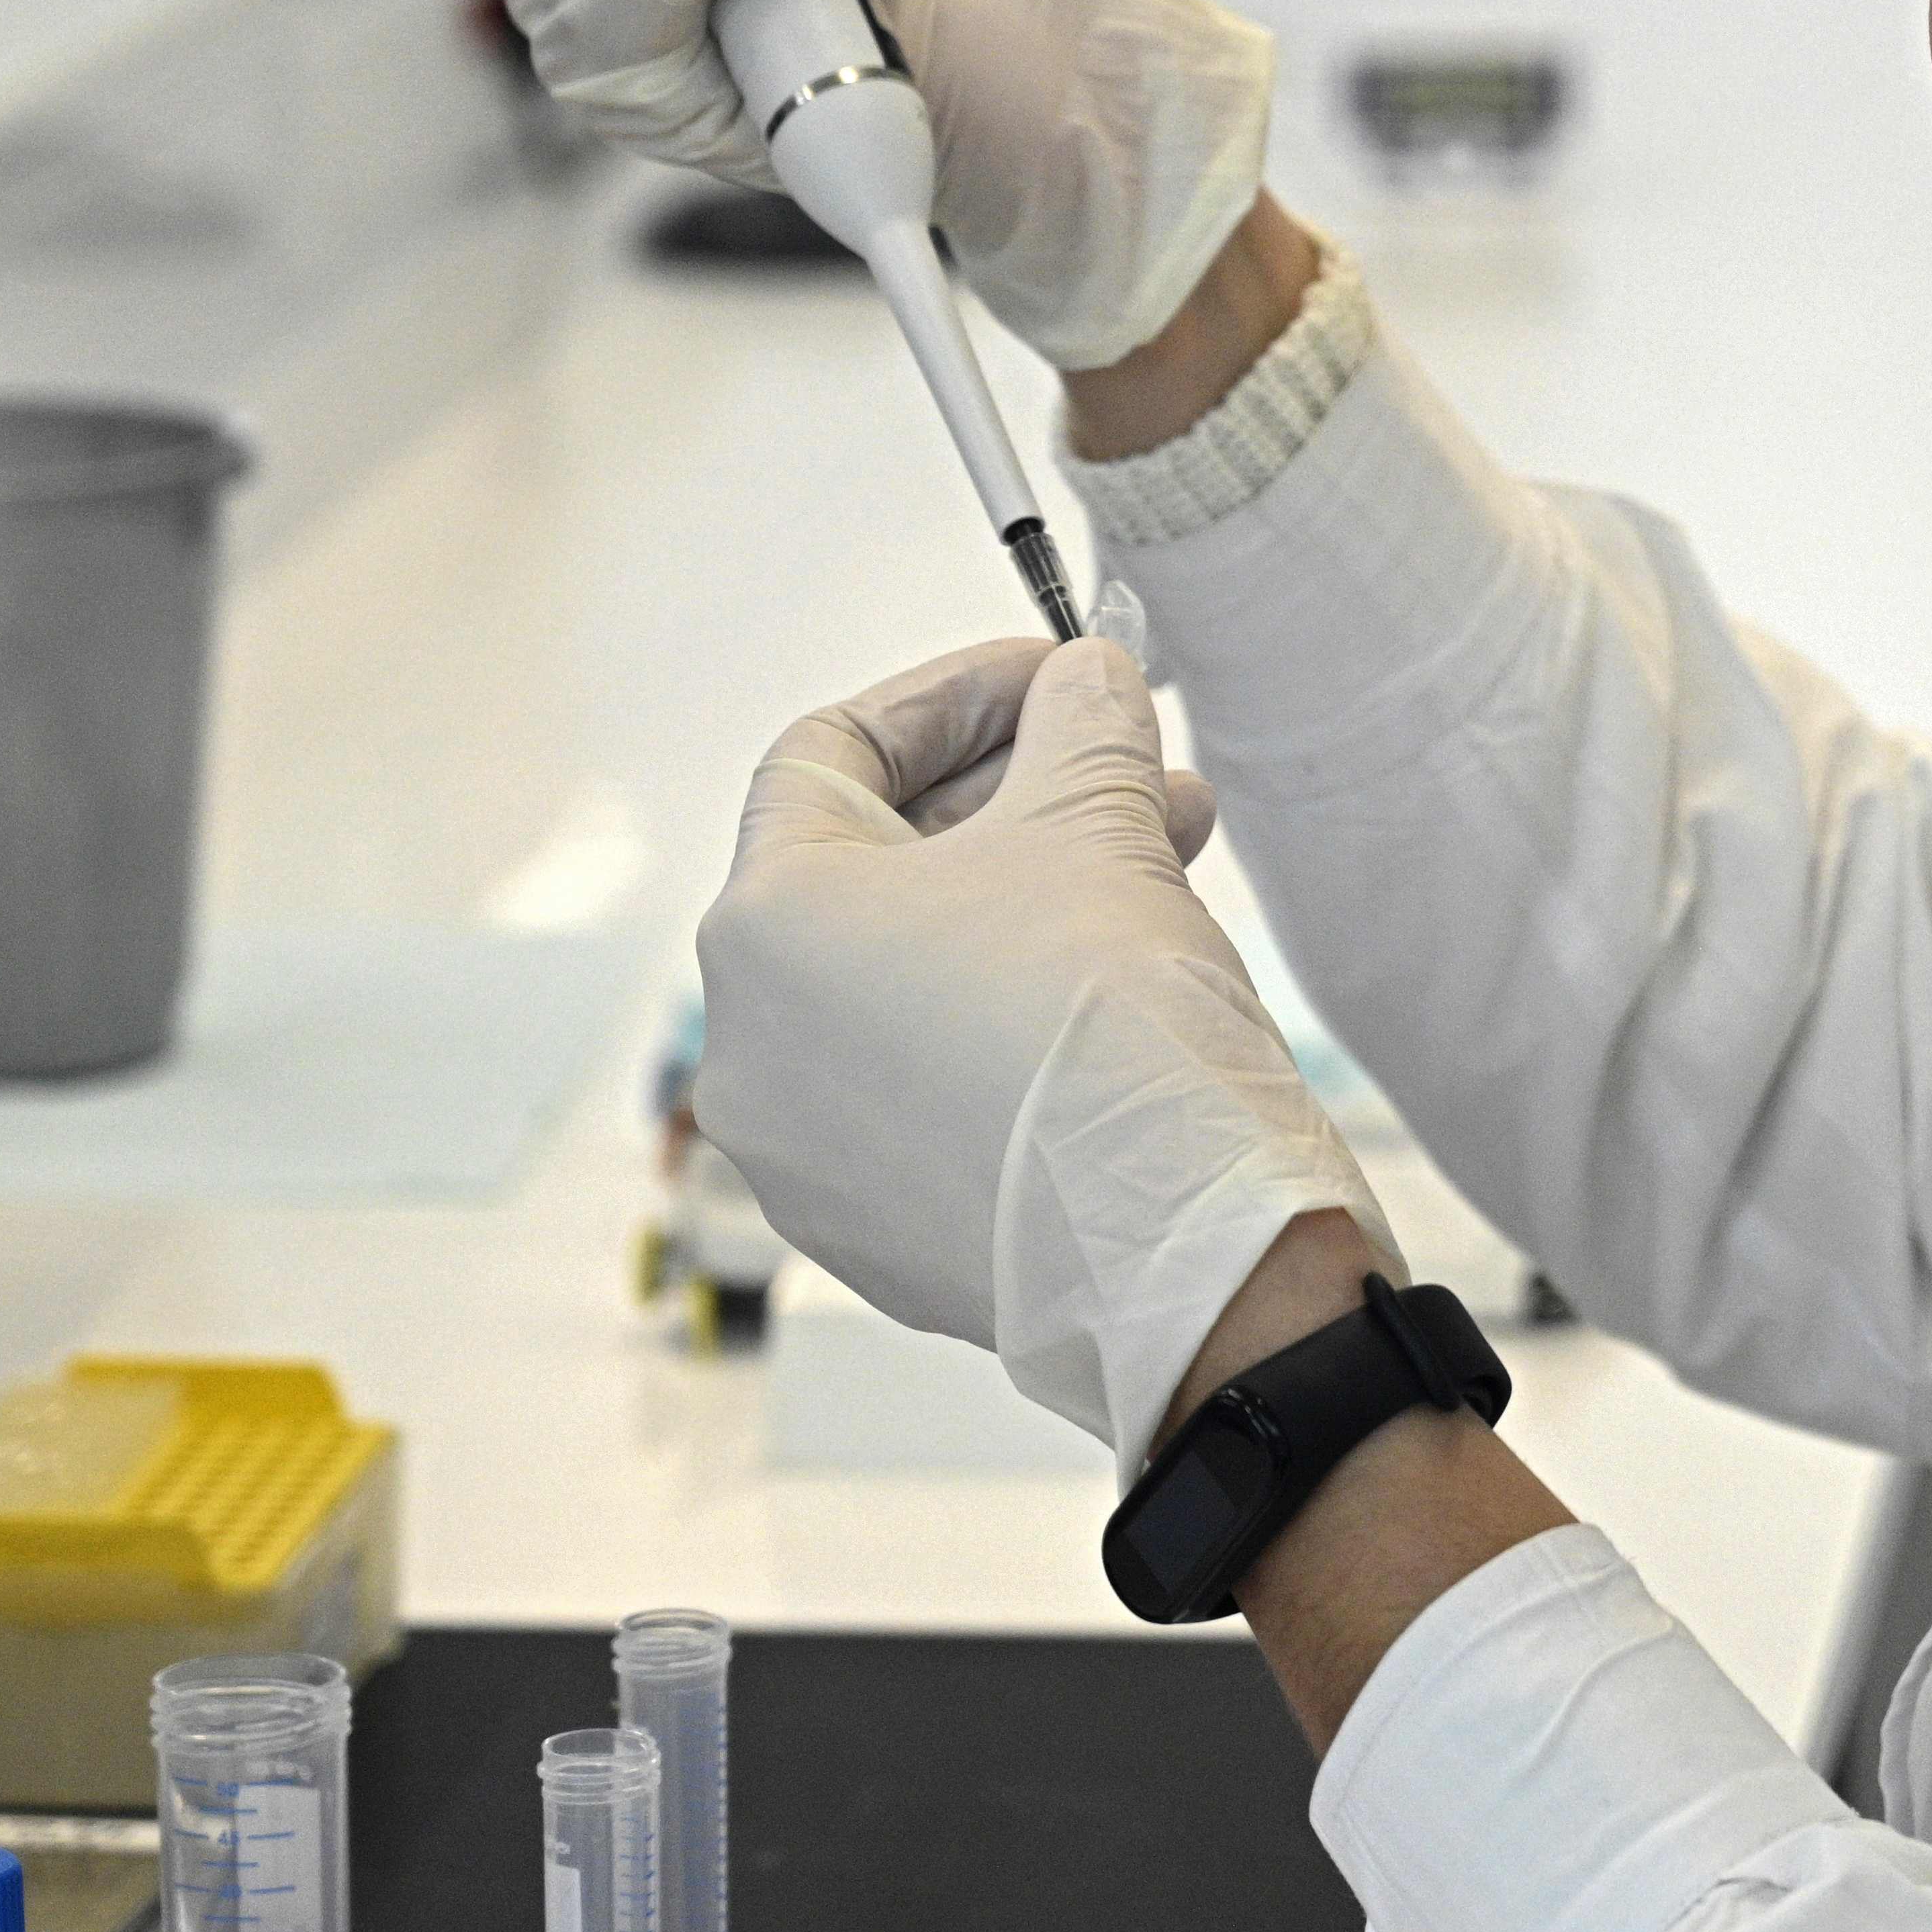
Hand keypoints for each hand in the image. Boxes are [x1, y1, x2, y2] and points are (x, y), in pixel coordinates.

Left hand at [692, 635, 1397, 1462]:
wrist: (1180, 1251)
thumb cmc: (1111, 1029)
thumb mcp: (1098, 823)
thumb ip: (1080, 721)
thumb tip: (1084, 680)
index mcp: (765, 922)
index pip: (832, 753)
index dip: (955, 696)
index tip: (1056, 680)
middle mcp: (751, 1042)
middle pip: (873, 868)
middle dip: (1015, 800)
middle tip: (1132, 771)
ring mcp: (802, 1150)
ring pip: (907, 979)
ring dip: (1026, 902)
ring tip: (1162, 865)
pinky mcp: (871, 1228)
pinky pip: (925, 1081)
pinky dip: (1004, 1014)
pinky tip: (1118, 986)